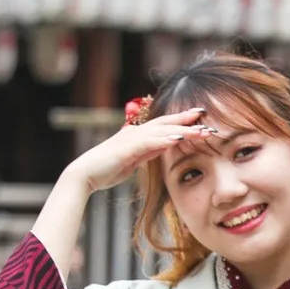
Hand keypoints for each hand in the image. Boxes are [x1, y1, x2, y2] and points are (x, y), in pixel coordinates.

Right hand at [68, 110, 213, 195]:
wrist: (85, 174)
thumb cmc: (106, 170)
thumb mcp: (133, 161)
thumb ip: (148, 152)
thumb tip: (163, 147)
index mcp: (137, 135)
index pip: (163, 125)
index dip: (180, 120)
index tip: (198, 119)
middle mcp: (136, 132)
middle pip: (166, 122)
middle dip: (186, 118)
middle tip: (204, 114)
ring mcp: (132, 137)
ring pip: (163, 130)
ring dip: (183, 129)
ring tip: (202, 130)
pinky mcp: (129, 146)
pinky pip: (151, 140)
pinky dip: (166, 138)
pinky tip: (179, 138)